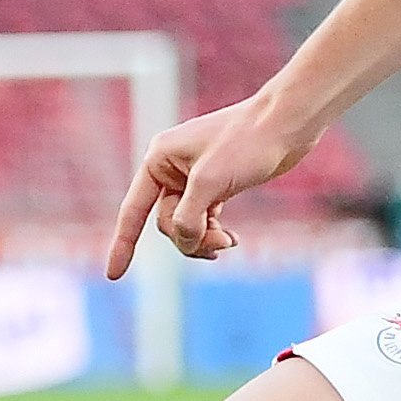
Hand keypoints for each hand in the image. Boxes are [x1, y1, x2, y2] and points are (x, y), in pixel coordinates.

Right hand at [107, 95, 316, 278]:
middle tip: (221, 244)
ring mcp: (194, 177)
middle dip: (189, 237)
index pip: (133, 210)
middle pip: (166, 221)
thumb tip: (185, 242)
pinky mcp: (217, 184)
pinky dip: (214, 232)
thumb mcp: (210, 183)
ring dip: (204, 238)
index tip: (113, 275)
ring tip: (229, 242)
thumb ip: (189, 217)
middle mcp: (171, 167)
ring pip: (186, 223)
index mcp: (159, 158)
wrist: (287, 125)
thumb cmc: (247, 143)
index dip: (123, 243)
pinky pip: (204, 218)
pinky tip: (232, 240)